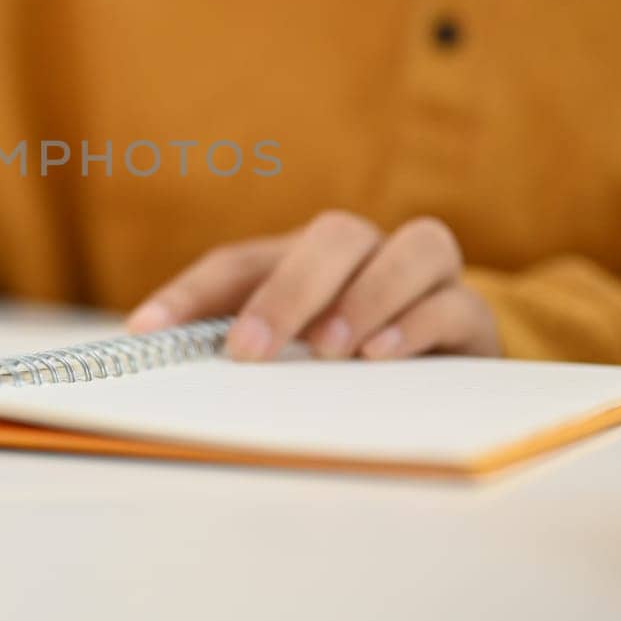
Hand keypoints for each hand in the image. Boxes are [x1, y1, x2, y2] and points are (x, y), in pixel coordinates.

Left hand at [126, 212, 498, 361]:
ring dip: (366, 295)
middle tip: (249, 350)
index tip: (146, 332)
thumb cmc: (347, 367)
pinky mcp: (473, 321)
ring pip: (414, 245)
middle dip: (288, 290)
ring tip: (328, 349)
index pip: (239, 262)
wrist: (451, 385)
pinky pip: (457, 302)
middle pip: (334, 235)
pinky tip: (381, 357)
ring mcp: (428, 280)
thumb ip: (236, 351)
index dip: (191, 293)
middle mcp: (368, 255)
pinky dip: (417, 324)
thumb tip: (154, 359)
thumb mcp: (286, 359)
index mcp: (305, 260)